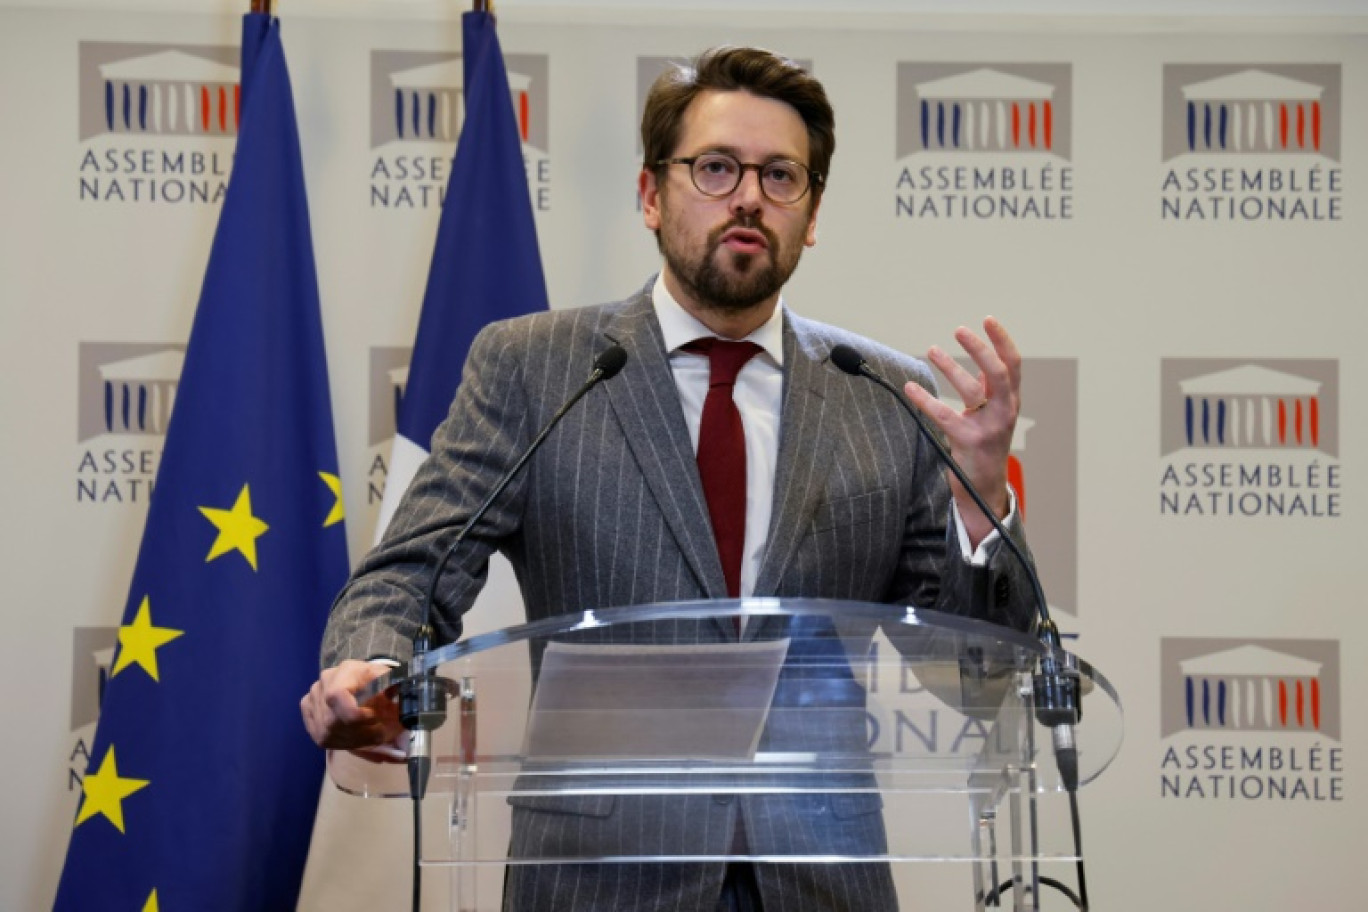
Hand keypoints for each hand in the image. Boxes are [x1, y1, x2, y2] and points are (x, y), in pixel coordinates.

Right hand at [300, 660, 403, 751]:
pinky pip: (323, 738)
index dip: (354, 714)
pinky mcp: (309, 717)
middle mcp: (322, 685)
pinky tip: (358, 737)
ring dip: (354, 740)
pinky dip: (344, 743)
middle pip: (333, 721)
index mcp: (344, 671)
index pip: (336, 696)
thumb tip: (394, 695)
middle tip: (379, 730)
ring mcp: (312, 702)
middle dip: (360, 731)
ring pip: (328, 733)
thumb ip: (393, 687)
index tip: (374, 718)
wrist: (362, 681)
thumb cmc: (377, 681)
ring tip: (372, 735)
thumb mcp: (390, 680)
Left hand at [902, 317, 1020, 546]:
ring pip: (971, 391)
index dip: (1002, 340)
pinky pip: (944, 415)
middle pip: (999, 373)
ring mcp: (988, 428)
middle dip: (980, 348)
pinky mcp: (968, 442)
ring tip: (932, 350)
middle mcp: (1005, 412)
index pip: (1013, 365)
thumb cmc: (986, 446)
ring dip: (950, 367)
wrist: (984, 488)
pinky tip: (910, 388)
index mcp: (1010, 401)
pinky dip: (925, 399)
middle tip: (960, 330)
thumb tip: (982, 359)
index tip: (987, 320)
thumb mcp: (995, 414)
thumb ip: (991, 389)